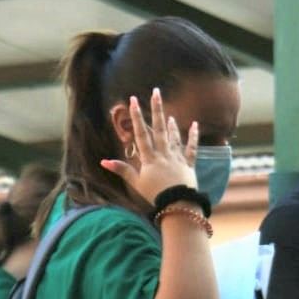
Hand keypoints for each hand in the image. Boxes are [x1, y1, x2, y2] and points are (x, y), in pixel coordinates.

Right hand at [100, 88, 198, 206]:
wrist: (177, 206)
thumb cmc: (155, 196)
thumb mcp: (136, 183)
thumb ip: (122, 170)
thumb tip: (103, 161)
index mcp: (150, 159)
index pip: (141, 134)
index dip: (136, 117)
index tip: (133, 100)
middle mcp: (163, 155)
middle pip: (159, 129)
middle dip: (156, 110)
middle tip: (156, 92)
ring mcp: (177, 159)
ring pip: (174, 138)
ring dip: (171, 125)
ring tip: (169, 114)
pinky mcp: (189, 165)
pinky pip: (192, 149)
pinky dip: (193, 137)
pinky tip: (195, 125)